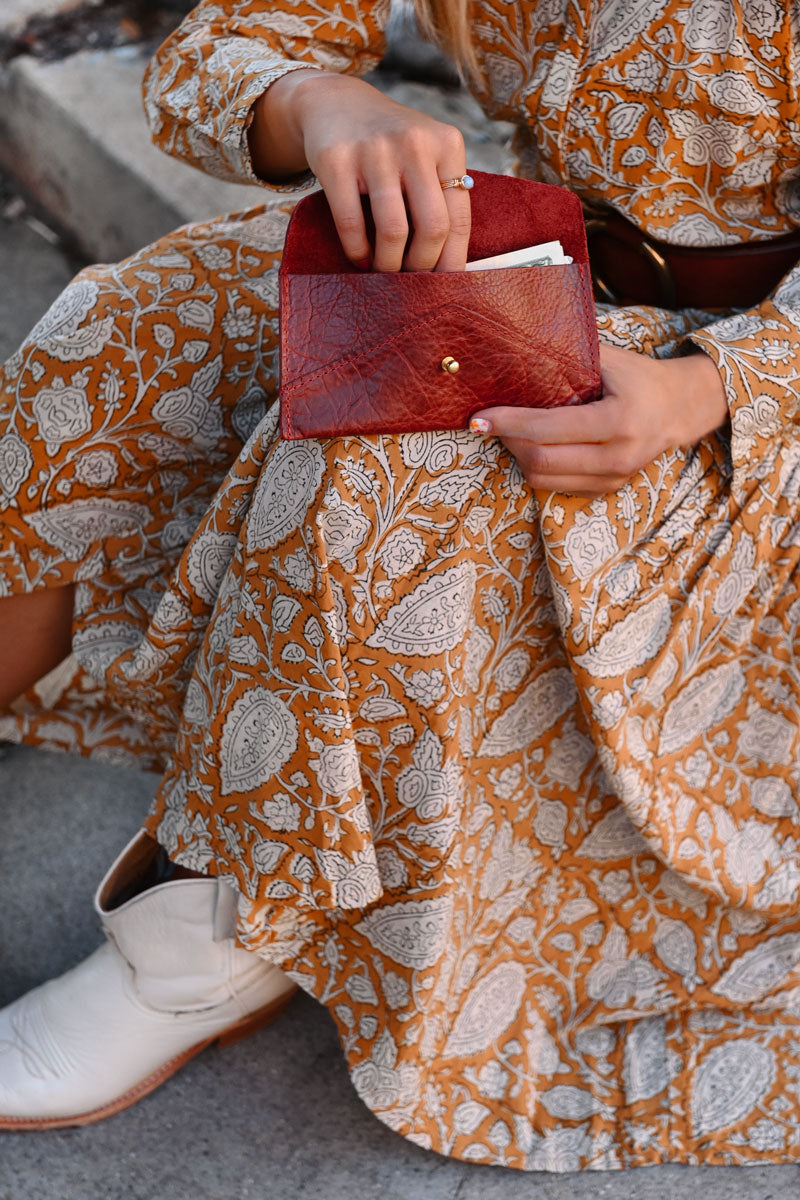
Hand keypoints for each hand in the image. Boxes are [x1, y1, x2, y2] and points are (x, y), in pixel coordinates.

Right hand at [250, 72, 470, 271]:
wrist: (336, 103)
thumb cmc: (391, 146)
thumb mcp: (426, 156)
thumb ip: (441, 198)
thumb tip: (451, 269)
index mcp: (447, 145)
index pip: (459, 219)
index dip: (452, 261)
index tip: (443, 285)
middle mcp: (415, 143)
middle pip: (432, 228)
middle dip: (422, 266)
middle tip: (411, 279)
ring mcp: (375, 149)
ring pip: (394, 231)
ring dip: (389, 265)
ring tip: (385, 272)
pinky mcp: (336, 159)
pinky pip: (351, 224)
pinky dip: (358, 252)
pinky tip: (360, 258)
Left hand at [470, 344, 728, 497]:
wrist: (678, 409)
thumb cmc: (637, 378)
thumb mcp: (608, 360)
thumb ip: (568, 355)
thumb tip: (514, 345)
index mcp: (618, 422)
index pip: (548, 430)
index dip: (508, 423)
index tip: (479, 417)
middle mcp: (617, 456)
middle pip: (540, 460)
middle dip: (508, 441)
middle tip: (492, 422)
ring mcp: (613, 478)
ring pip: (544, 479)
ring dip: (518, 456)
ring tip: (510, 432)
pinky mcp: (606, 489)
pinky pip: (556, 486)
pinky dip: (537, 467)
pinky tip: (532, 446)